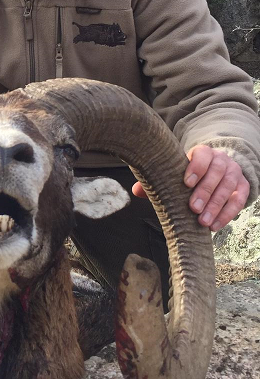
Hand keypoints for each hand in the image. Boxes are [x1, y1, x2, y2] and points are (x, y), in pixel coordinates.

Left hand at [132, 145, 248, 231]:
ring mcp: (234, 172)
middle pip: (217, 172)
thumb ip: (158, 180)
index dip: (196, 167)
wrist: (213, 171)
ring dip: (216, 205)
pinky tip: (215, 225)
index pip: (203, 154)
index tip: (186, 183)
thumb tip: (136, 191)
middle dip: (205, 191)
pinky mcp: (242, 187)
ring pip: (229, 186)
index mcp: (203, 152)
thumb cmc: (186, 174)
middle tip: (193, 209)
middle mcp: (221, 160)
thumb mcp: (174, 173)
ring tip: (203, 222)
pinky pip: (239, 200)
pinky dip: (228, 213)